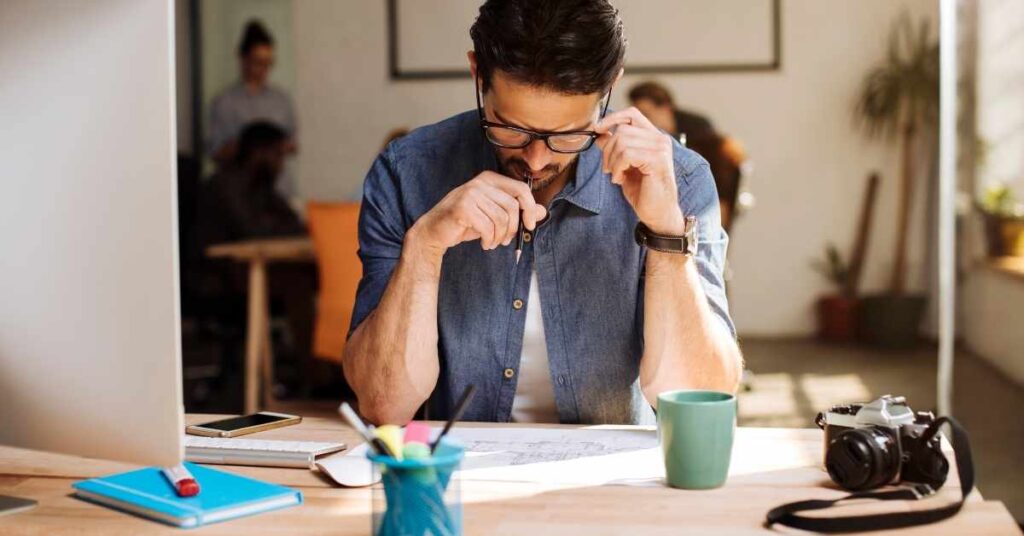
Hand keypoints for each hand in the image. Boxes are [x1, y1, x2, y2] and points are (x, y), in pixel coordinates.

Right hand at [411, 171, 546, 254]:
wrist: (434, 231)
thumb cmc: (466, 222)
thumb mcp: (494, 215)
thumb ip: (517, 211)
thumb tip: (542, 211)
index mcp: (489, 179)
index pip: (521, 189)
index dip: (530, 208)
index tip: (530, 225)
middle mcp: (480, 182)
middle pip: (513, 206)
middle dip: (513, 228)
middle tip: (505, 240)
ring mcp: (470, 193)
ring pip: (501, 219)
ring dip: (499, 237)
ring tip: (492, 242)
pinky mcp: (463, 207)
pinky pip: (488, 227)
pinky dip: (489, 240)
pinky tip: (484, 243)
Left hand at [595, 107, 685, 234]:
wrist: (658, 213)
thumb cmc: (643, 191)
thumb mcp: (624, 166)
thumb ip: (615, 148)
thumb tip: (600, 133)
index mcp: (654, 137)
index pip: (632, 114)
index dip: (612, 118)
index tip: (598, 129)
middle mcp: (660, 139)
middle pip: (622, 129)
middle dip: (608, 149)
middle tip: (608, 169)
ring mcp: (661, 148)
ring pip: (622, 141)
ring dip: (612, 161)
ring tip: (615, 175)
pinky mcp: (658, 159)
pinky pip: (627, 154)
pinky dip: (617, 167)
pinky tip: (619, 180)